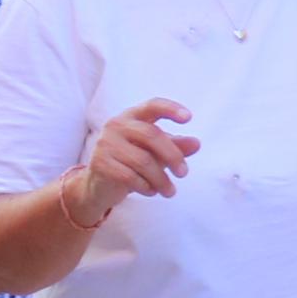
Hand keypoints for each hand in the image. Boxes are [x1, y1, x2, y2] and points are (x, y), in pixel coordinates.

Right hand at [76, 100, 196, 218]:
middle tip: (184, 173)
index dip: (170, 109)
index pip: (152, 106)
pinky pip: (130, 176)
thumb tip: (196, 143)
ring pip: (143, 161)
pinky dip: (146, 186)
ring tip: (170, 192)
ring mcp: (105, 143)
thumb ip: (175, 146)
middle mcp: (116, 125)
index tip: (189, 118)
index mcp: (132, 116)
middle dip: (173, 156)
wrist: (100, 185)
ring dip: (162, 180)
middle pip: (152, 135)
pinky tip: (152, 191)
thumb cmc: (132, 162)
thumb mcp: (156, 152)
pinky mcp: (99, 163)